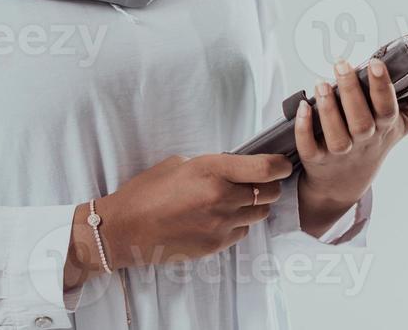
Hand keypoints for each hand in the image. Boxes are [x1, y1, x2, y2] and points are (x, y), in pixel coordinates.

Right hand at [65, 152, 292, 287]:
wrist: (126, 229)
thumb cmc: (145, 192)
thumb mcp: (176, 165)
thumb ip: (209, 166)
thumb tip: (231, 168)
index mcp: (211, 170)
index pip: (265, 168)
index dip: (280, 165)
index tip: (281, 163)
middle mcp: (222, 196)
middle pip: (269, 192)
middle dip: (268, 185)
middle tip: (257, 181)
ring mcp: (221, 223)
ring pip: (260, 213)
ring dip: (254, 205)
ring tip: (235, 199)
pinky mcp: (217, 244)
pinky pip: (242, 231)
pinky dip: (238, 223)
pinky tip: (219, 217)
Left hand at [295, 56, 407, 234]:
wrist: (347, 180)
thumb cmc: (378, 140)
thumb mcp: (405, 121)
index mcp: (385, 128)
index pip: (387, 108)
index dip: (382, 87)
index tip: (376, 63)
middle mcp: (364, 141)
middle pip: (361, 120)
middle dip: (352, 91)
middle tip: (341, 63)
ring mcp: (340, 152)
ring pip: (336, 134)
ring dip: (329, 109)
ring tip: (322, 83)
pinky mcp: (316, 159)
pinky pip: (309, 146)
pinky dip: (305, 128)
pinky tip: (302, 106)